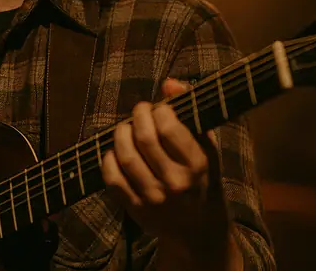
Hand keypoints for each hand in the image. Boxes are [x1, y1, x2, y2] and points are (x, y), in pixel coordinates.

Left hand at [101, 78, 226, 244]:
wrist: (199, 231)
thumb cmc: (203, 180)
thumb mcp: (207, 148)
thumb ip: (191, 112)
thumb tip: (169, 83)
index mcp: (197, 164)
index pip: (168, 127)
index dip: (158, 110)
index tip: (158, 108)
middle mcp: (175, 183)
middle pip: (144, 138)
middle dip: (137, 116)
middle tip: (139, 112)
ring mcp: (154, 199)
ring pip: (125, 156)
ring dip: (120, 134)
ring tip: (125, 128)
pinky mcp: (136, 211)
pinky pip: (112, 179)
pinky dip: (108, 160)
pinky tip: (115, 152)